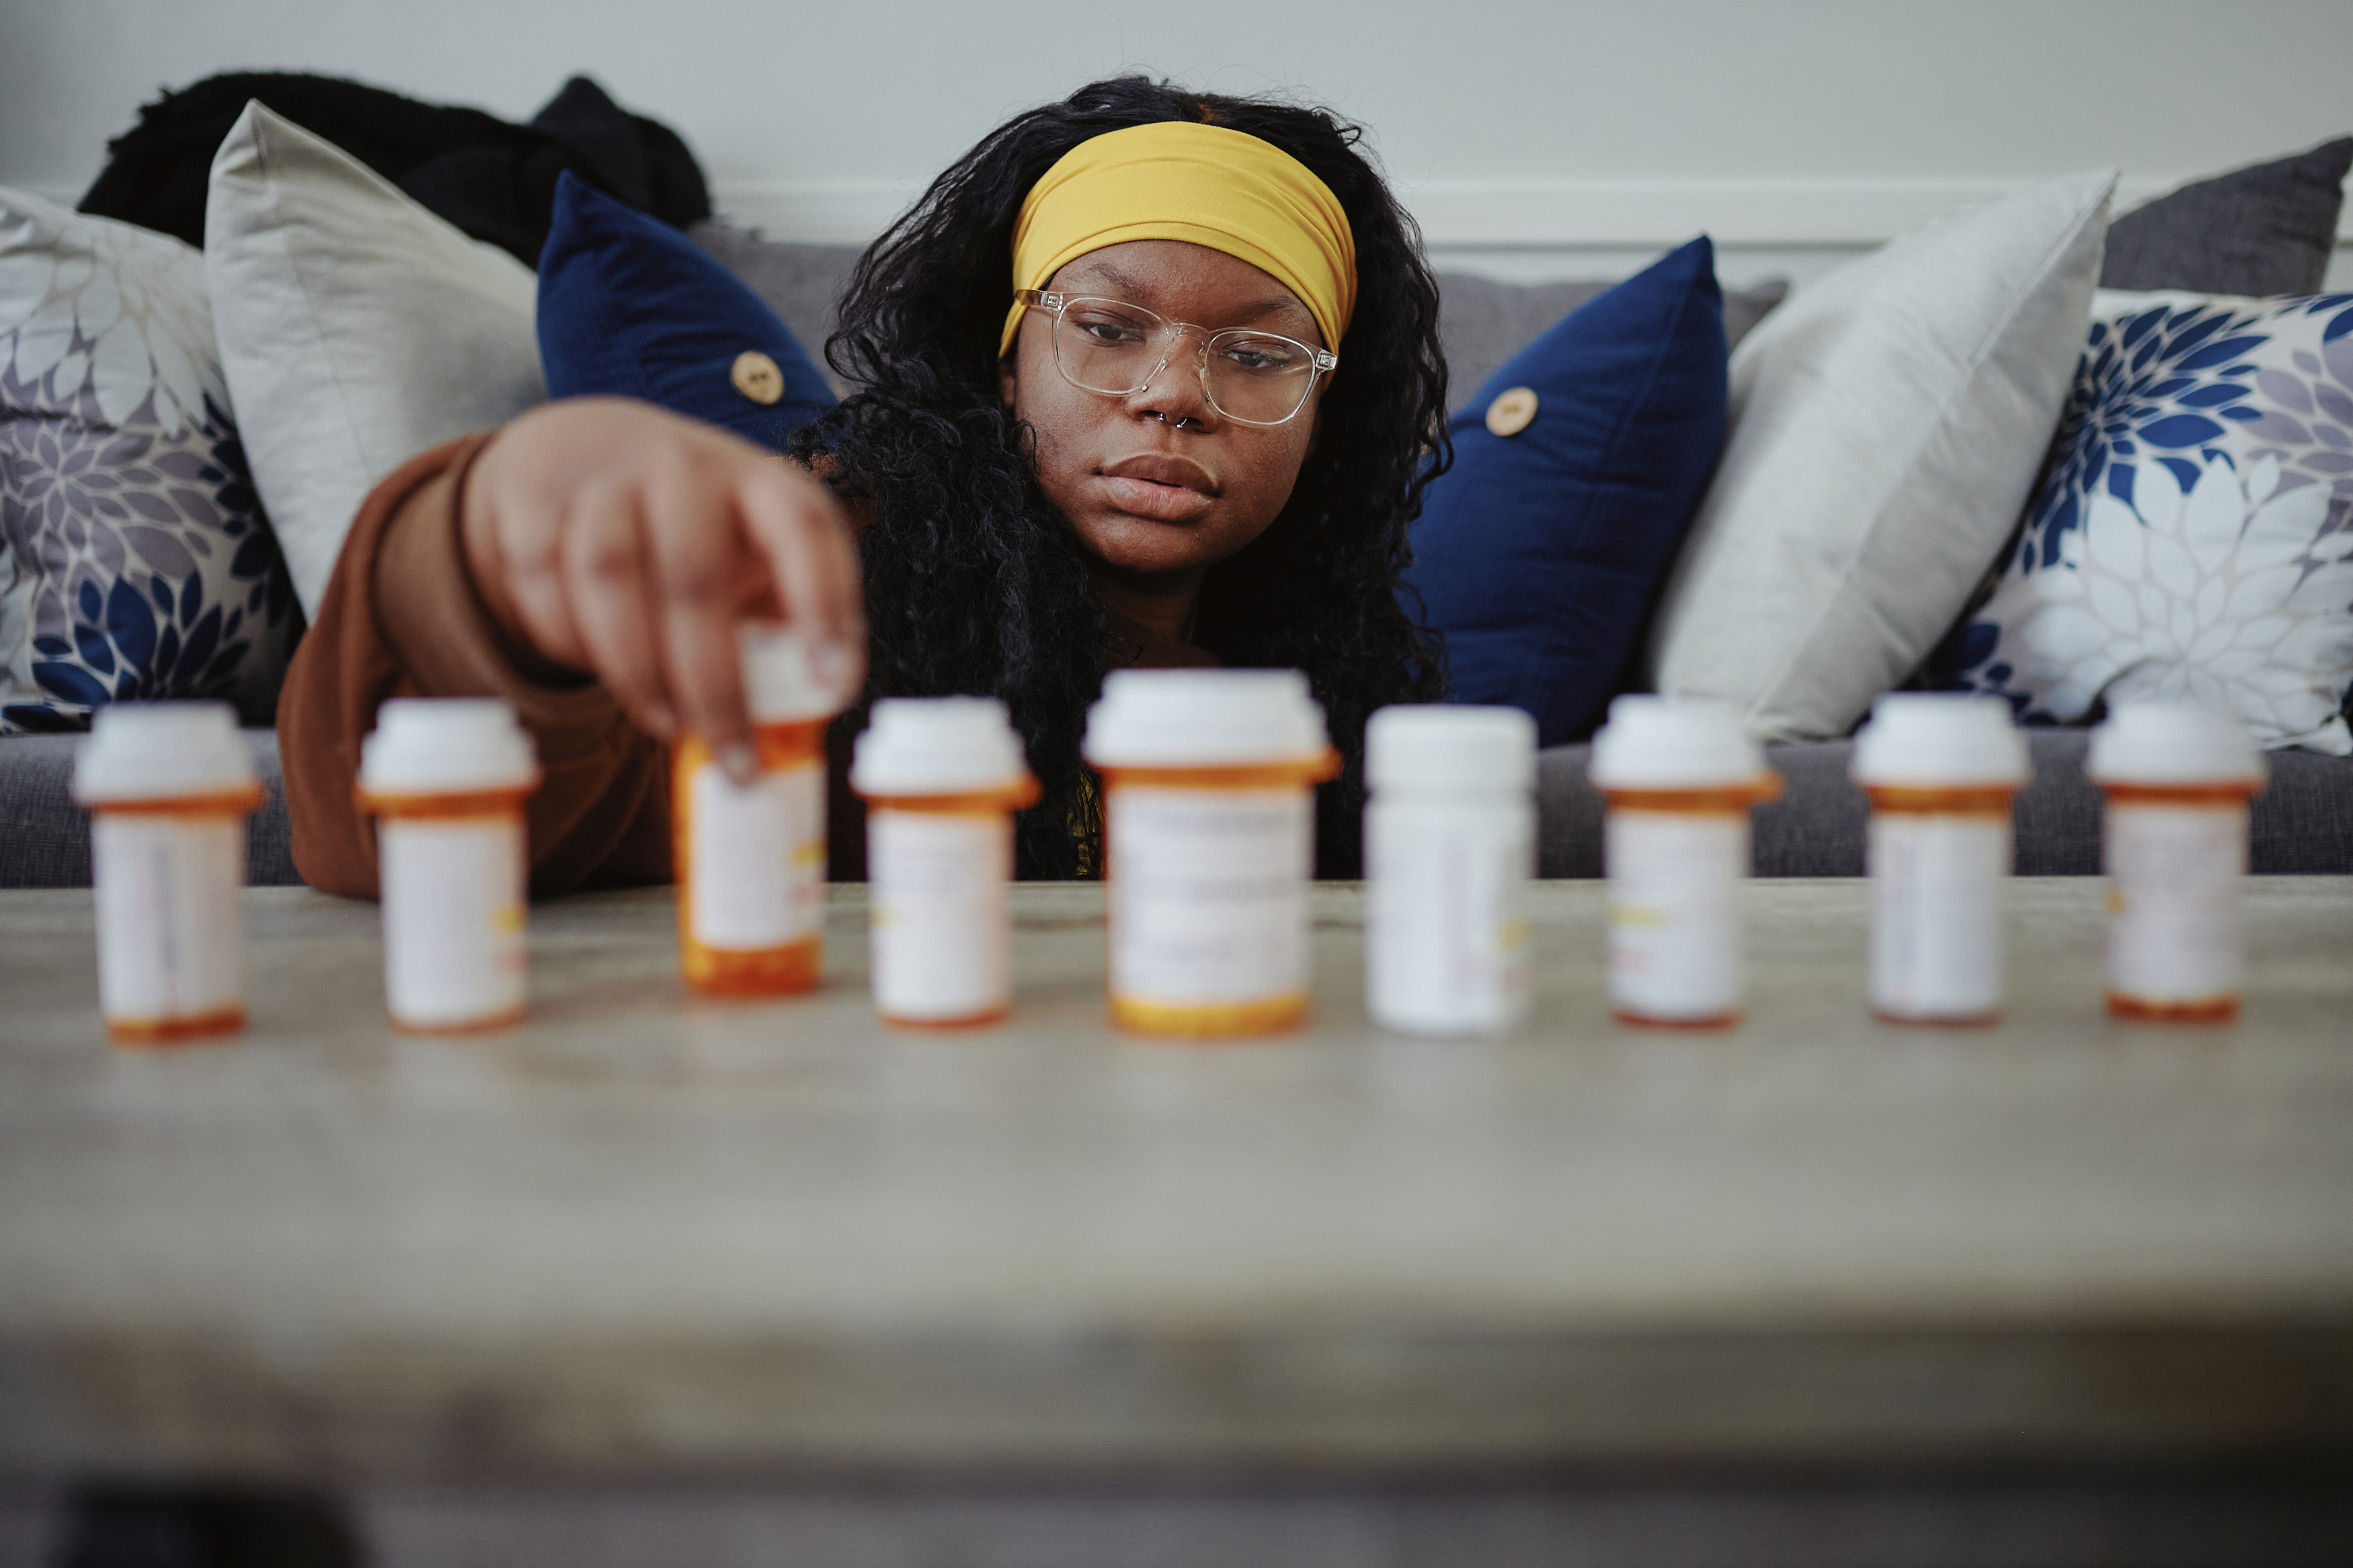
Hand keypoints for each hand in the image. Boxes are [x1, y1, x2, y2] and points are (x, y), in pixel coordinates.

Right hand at [459, 398, 864, 777]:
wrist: (581, 454)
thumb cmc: (696, 534)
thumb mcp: (756, 559)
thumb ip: (783, 625)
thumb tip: (802, 716)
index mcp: (761, 484)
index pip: (804, 528)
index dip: (822, 606)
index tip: (832, 686)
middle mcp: (685, 469)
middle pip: (694, 576)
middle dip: (714, 685)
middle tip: (735, 761)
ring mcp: (606, 479)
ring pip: (608, 576)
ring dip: (638, 671)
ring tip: (667, 725)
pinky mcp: (535, 501)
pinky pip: (543, 581)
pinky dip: (569, 641)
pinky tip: (599, 670)